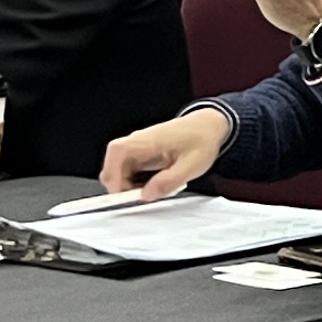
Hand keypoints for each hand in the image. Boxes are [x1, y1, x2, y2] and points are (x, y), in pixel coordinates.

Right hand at [101, 107, 234, 202]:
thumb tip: (146, 195)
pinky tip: (155, 183)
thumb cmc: (202, 140)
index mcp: (146, 141)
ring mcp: (137, 147)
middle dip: (121, 186)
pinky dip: (136, 181)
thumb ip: (169, 181)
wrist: (210, 126)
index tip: (125, 195)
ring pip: (119, 170)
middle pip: (112, 166)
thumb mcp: (192, 165)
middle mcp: (137, 141)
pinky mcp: (141, 153)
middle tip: (143, 196)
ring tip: (155, 188)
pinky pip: (129, 170)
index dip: (114, 176)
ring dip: (130, 185)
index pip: (116, 154)